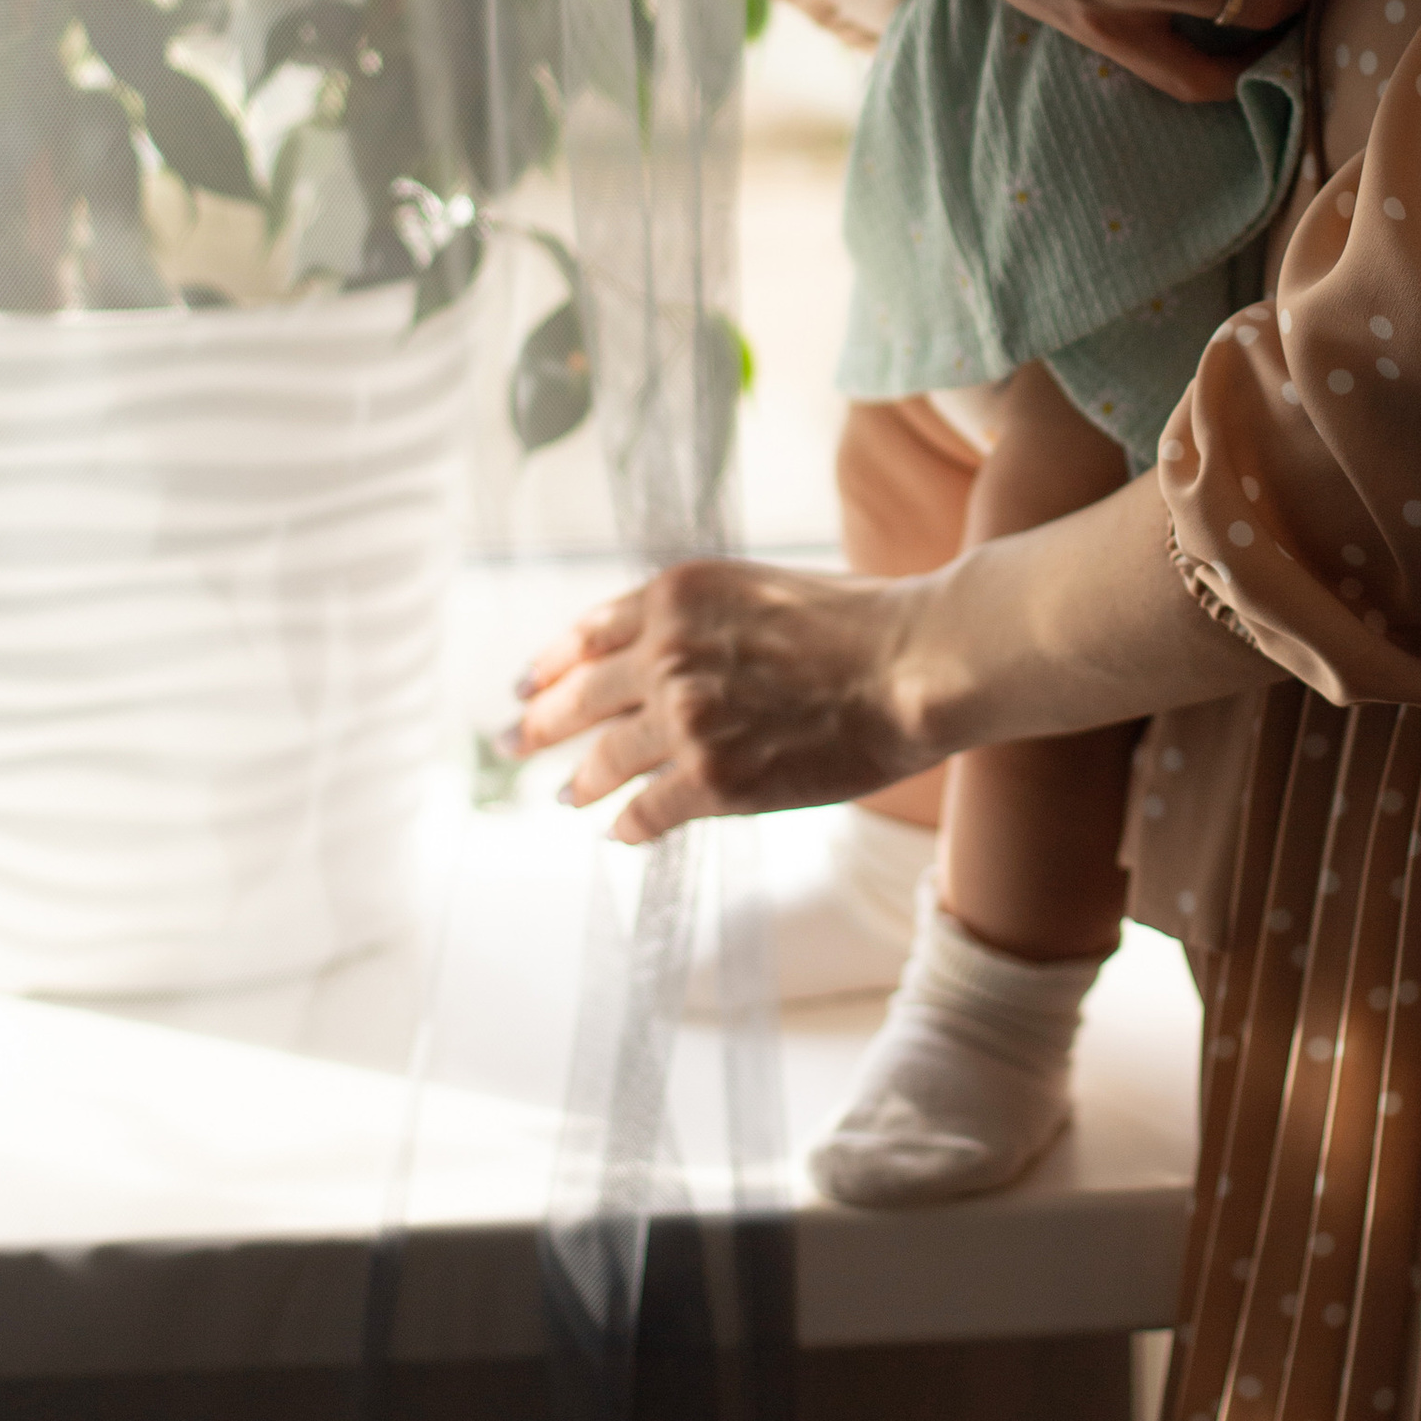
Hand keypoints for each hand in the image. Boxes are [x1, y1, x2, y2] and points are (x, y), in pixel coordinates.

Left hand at [516, 559, 932, 840]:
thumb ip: (698, 621)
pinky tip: (619, 832)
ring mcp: (685, 719)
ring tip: (565, 795)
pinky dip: (627, 824)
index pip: (586, 634)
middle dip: (537, 724)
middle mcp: (666, 653)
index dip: (549, 664)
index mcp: (675, 596)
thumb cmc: (859, 622)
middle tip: (509, 742)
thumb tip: (658, 658)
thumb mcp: (756, 589)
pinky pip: (647, 809)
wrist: (911, 663)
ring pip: (605, 759)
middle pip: (578, 697)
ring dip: (579, 780)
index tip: (526, 684)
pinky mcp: (713, 779)